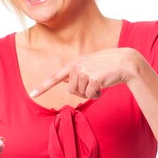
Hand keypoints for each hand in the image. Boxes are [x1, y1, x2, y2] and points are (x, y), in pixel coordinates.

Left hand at [29, 48, 143, 99]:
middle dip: (82, 91)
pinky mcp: (93, 79)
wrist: (125, 62)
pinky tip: (104, 84)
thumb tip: (67, 82)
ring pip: (81, 94)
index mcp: (74, 64)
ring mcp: (84, 72)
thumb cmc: (108, 66)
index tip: (32, 94)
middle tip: (94, 83)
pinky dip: (98, 94)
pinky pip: (90, 95)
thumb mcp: (90, 66)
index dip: (43, 87)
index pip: (55, 77)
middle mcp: (76, 67)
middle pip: (71, 91)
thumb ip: (77, 73)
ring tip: (100, 81)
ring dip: (91, 92)